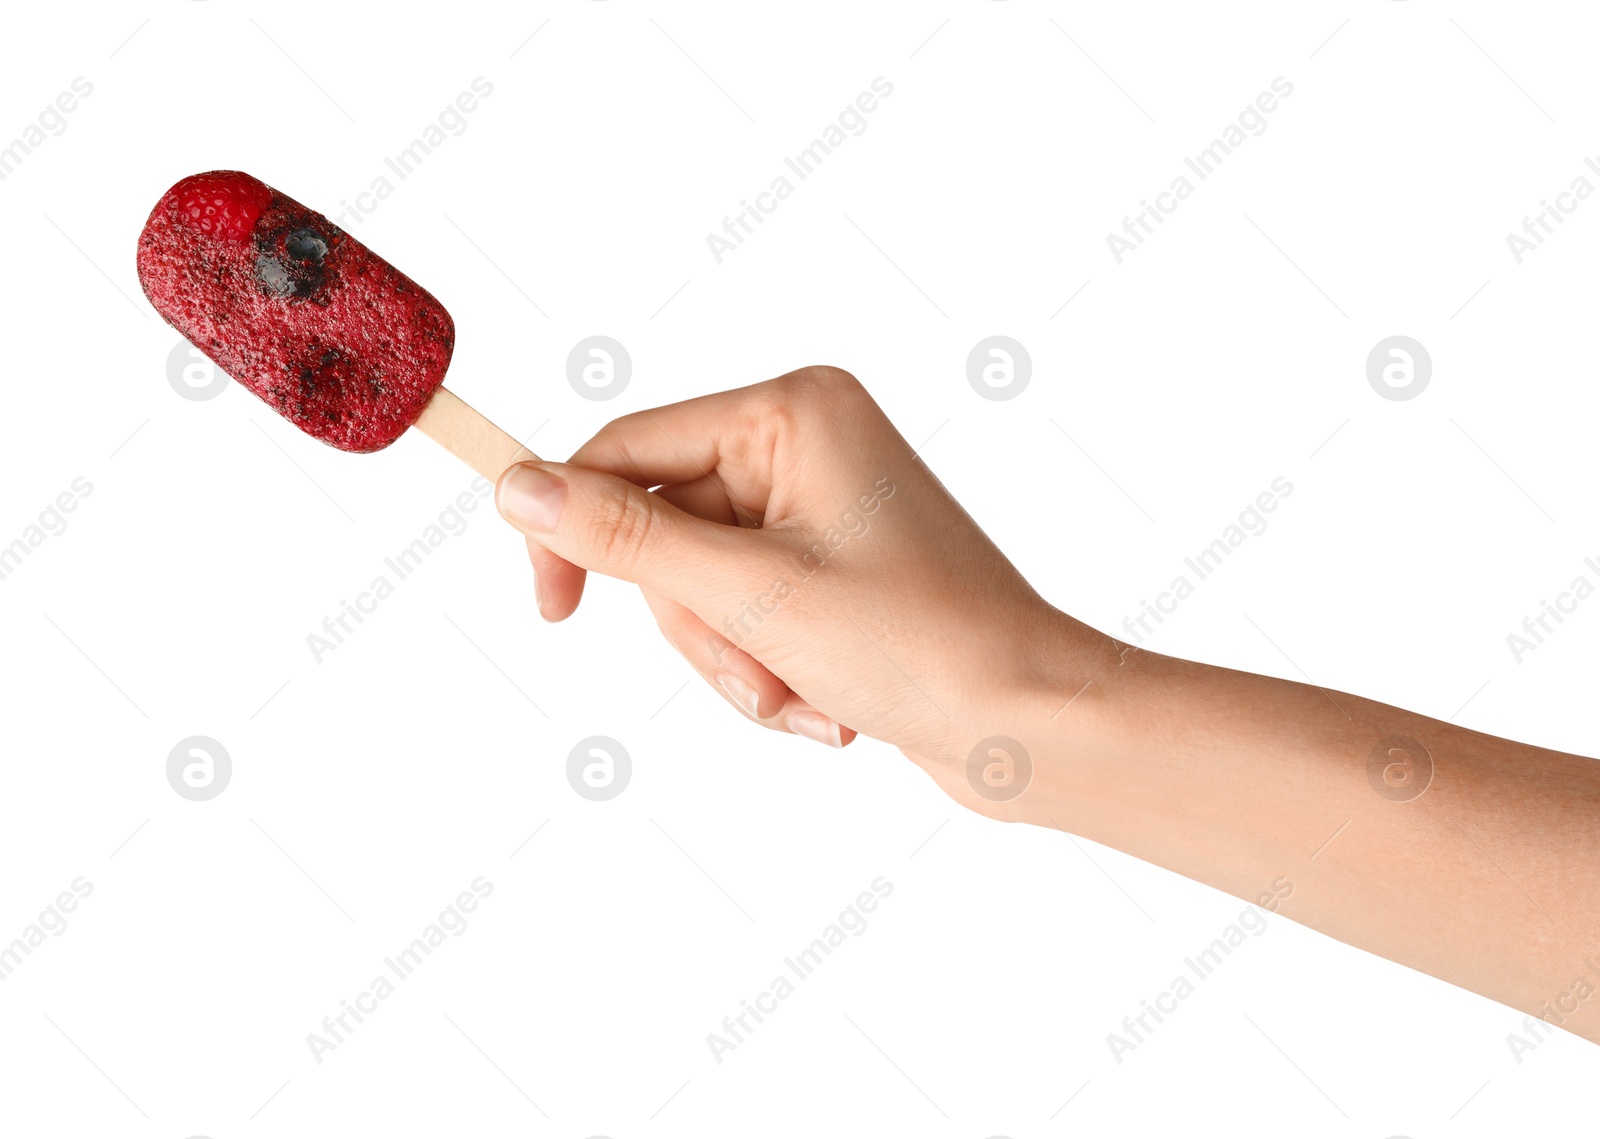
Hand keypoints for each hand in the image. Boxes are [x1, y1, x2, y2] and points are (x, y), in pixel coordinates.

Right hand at [494, 366, 1103, 814]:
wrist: (1027, 725)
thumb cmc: (919, 645)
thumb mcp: (750, 594)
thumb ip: (624, 539)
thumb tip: (517, 485)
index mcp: (792, 412)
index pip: (629, 448)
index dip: (575, 525)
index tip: (552, 606)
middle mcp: (804, 444)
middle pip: (663, 531)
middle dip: (701, 625)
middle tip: (758, 671)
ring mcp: (817, 508)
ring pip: (699, 588)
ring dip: (737, 662)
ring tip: (804, 698)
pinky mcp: (828, 568)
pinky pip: (744, 617)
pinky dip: (770, 673)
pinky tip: (829, 709)